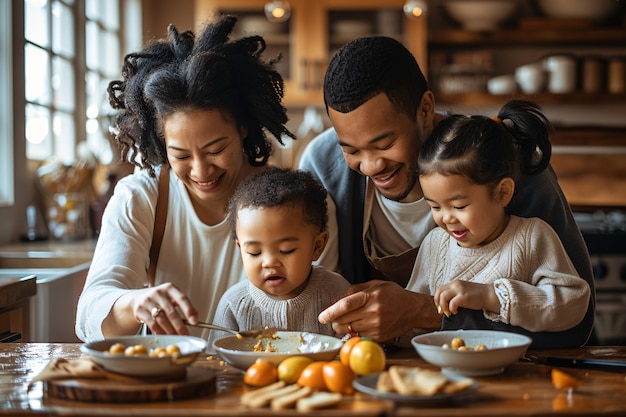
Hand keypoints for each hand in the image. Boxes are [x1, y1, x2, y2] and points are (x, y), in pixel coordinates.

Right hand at [104, 282, 198, 336]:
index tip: (194, 321)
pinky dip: (159, 332)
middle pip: (171, 312)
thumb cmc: (160, 299)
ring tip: (176, 337)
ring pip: (161, 319)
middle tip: (185, 335)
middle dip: (180, 326)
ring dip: (170, 331)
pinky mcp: (140, 310)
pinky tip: (164, 336)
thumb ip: (184, 305)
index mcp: (170, 288)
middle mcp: (159, 293)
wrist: (138, 298)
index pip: (182, 299)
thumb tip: (195, 317)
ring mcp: (148, 301)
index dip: (189, 311)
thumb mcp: (172, 298)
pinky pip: (152, 324)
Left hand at [317, 280, 439, 342]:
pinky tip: (359, 326)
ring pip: (350, 330)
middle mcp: (373, 312)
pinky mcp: (379, 336)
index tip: (322, 317)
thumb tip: (338, 299)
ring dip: (343, 328)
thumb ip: (355, 290)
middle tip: (332, 320)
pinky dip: (355, 333)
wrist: (413, 309)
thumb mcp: (375, 285)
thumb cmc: (393, 295)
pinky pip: (359, 336)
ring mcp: (376, 326)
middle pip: (344, 320)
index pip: (345, 305)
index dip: (331, 312)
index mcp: (370, 297)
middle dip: (334, 321)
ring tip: (345, 322)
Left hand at [434, 281, 498, 316]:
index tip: (440, 307)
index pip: (440, 289)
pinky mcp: (464, 296)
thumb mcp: (463, 291)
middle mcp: (455, 285)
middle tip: (442, 311)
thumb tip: (444, 305)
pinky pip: (452, 303)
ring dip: (443, 306)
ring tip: (449, 312)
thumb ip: (454, 295)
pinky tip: (456, 312)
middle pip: (439, 292)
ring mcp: (460, 290)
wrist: (489, 295)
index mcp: (454, 283)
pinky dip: (451, 309)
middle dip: (438, 303)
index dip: (437, 299)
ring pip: (443, 296)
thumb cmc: (477, 295)